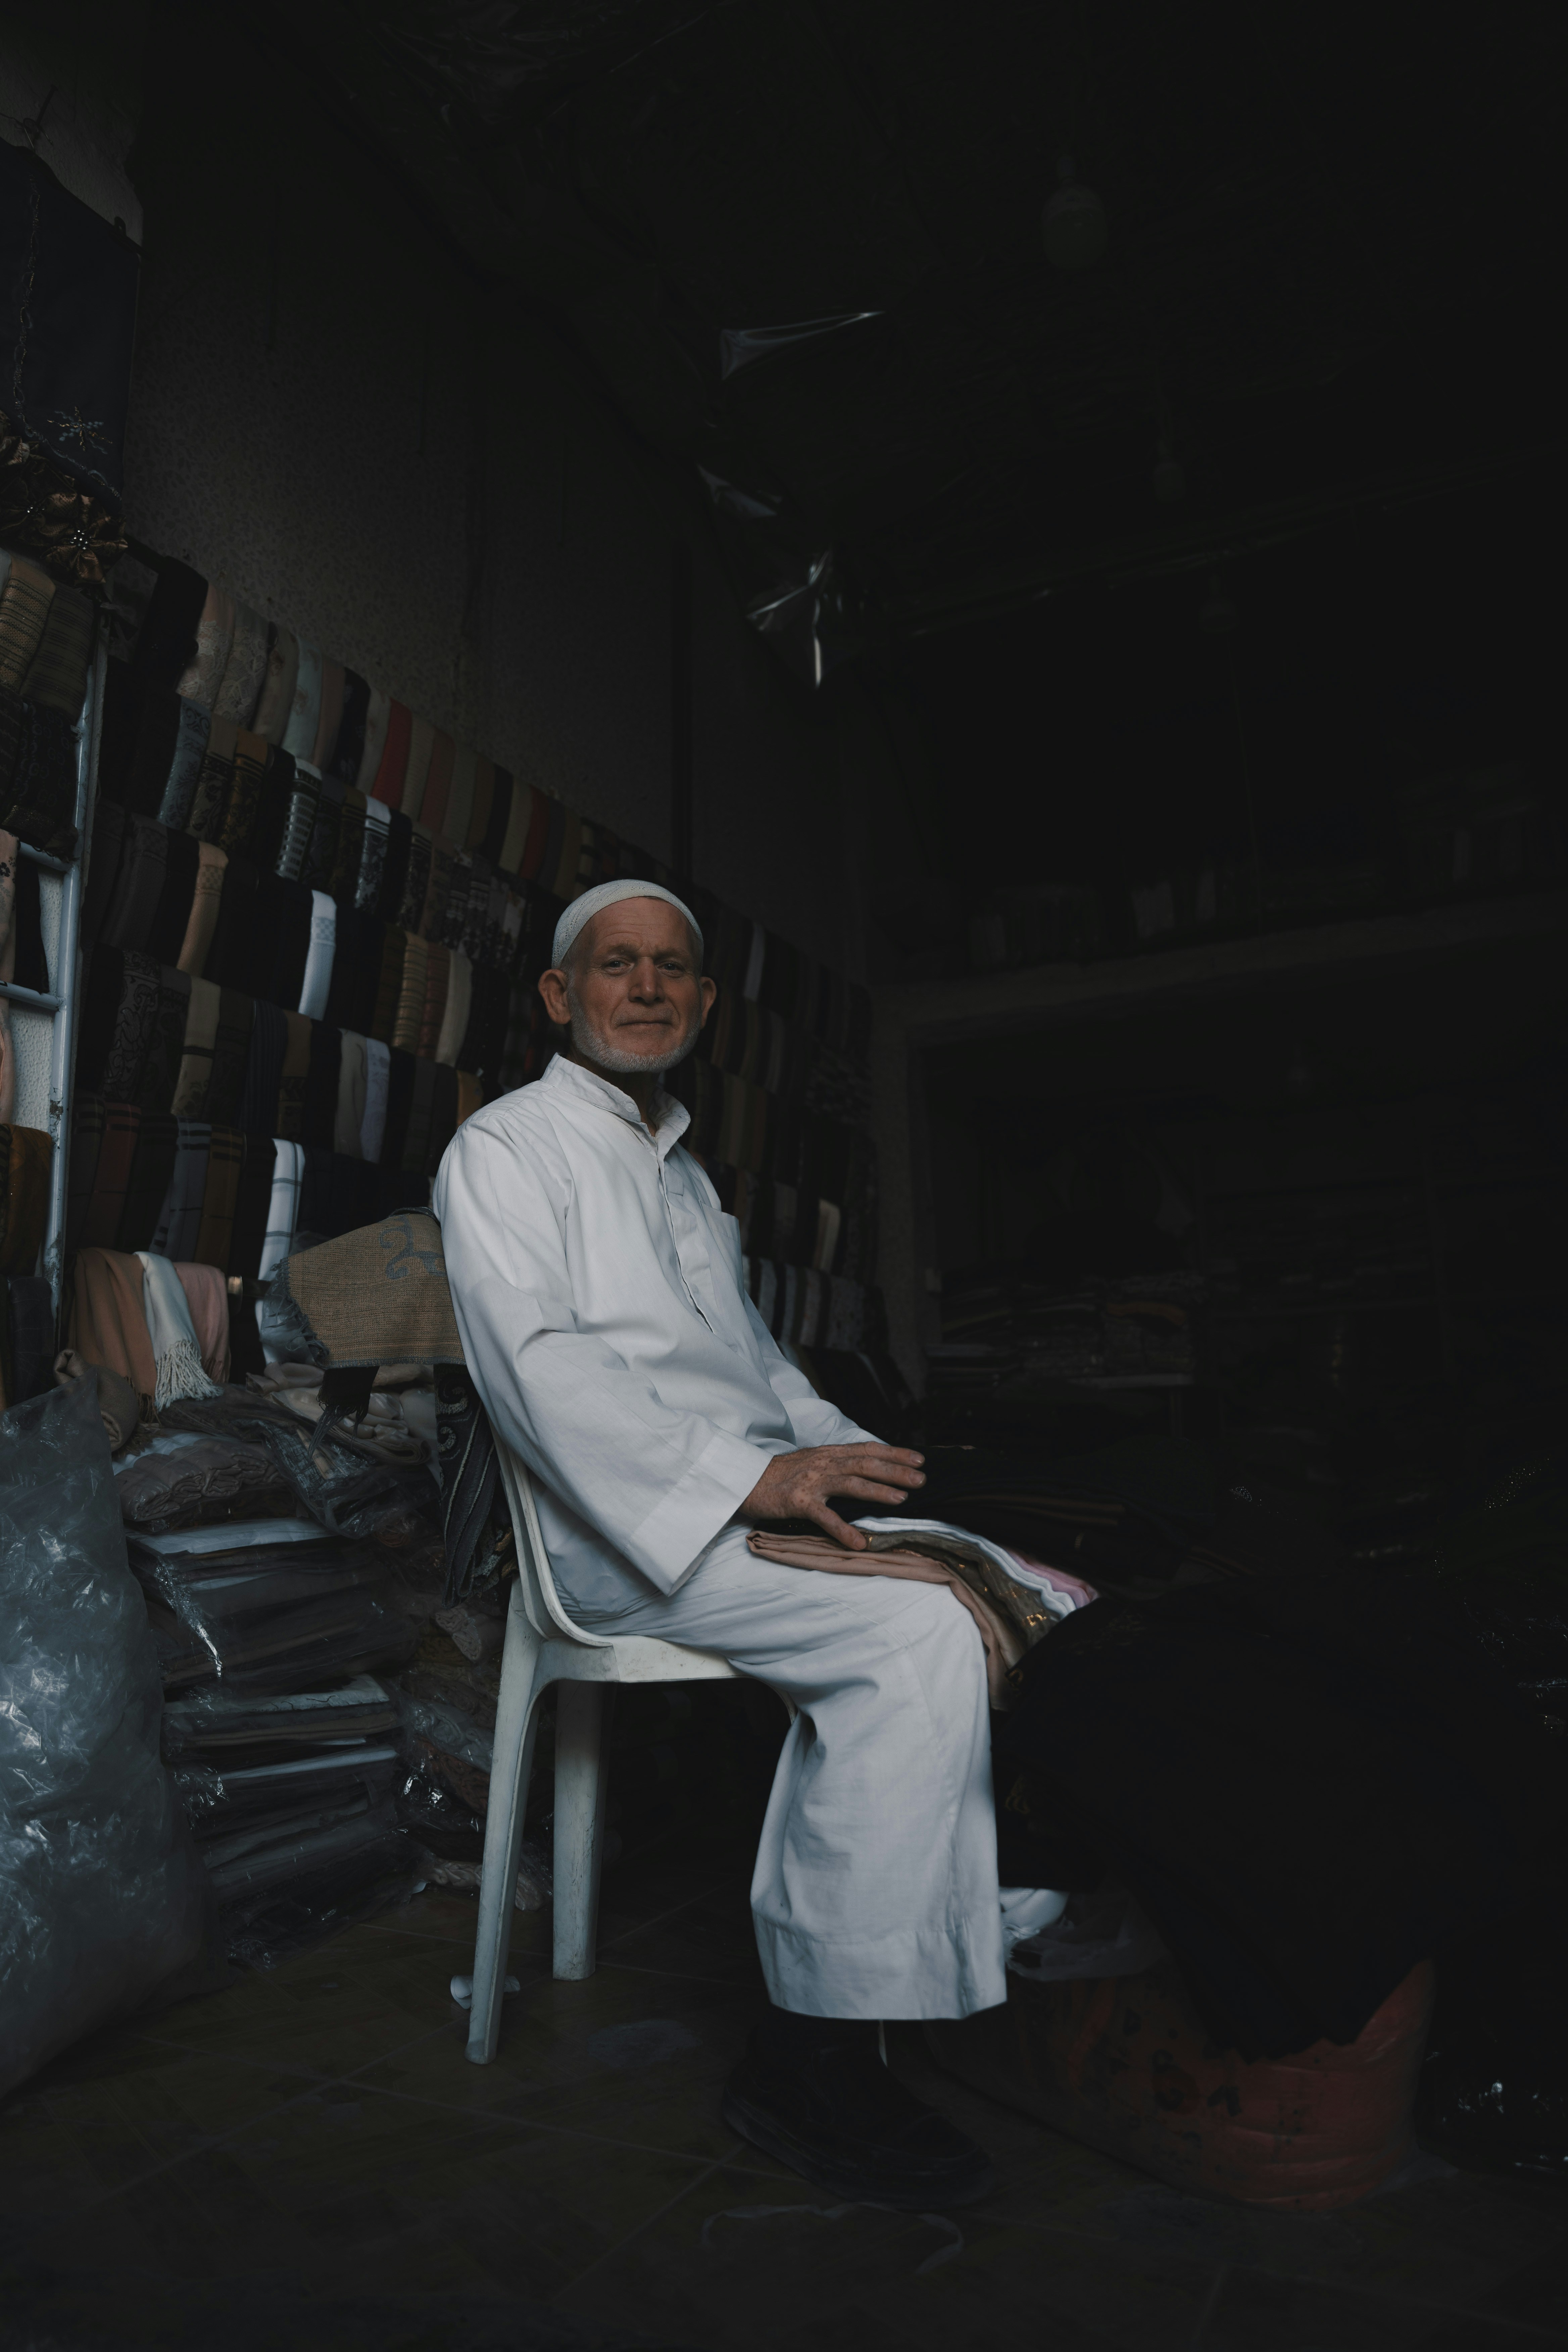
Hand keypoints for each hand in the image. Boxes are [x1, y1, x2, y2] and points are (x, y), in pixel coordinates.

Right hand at [742, 1443, 925, 1549]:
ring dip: (878, 1491)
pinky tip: (859, 1542)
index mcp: (829, 1453)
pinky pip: (824, 1517)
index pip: (868, 1449)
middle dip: (896, 1471)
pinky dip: (842, 1530)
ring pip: (851, 1484)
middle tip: (921, 1479)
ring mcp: (811, 1481)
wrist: (745, 1480)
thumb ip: (838, 1464)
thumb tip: (868, 1470)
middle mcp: (823, 1463)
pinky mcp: (798, 1501)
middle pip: (865, 1464)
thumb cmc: (781, 1475)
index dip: (895, 1453)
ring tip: (902, 1500)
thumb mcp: (812, 1462)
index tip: (919, 1459)